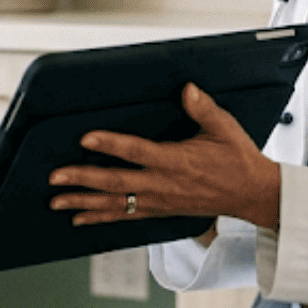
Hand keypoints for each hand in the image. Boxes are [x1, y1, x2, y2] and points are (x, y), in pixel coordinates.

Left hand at [48, 83, 282, 230]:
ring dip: (84, 203)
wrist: (252, 195)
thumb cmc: (237, 159)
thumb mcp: (224, 128)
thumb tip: (187, 89)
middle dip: (83, 180)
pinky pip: (126, 216)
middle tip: (55, 178)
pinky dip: (101, 217)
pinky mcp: (160, 211)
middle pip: (116, 183)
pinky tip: (80, 218)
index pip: (137, 152)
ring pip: (115, 204)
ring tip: (57, 202)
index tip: (86, 139)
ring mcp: (160, 201)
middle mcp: (164, 184)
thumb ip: (203, 108)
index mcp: (177, 161)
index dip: (110, 146)